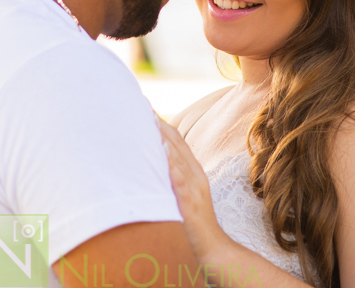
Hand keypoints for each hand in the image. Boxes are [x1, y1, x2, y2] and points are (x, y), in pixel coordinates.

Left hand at [157, 116, 229, 263]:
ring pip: (177, 155)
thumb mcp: (181, 198)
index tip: (144, 107)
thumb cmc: (193, 225)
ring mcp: (194, 187)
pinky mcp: (190, 202)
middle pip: (175, 142)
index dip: (160, 123)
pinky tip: (161, 150)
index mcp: (192, 172)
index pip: (175, 141)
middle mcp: (194, 174)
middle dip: (158, 122)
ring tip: (147, 118)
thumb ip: (171, 182)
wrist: (214, 250)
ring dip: (162, 136)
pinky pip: (180, 179)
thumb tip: (152, 170)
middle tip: (140, 103)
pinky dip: (171, 163)